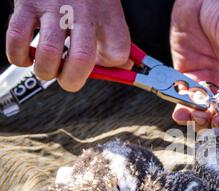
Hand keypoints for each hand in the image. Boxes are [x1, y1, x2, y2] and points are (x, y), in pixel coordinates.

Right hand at [6, 0, 130, 91]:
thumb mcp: (109, 14)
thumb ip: (115, 42)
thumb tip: (125, 67)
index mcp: (108, 15)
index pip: (118, 52)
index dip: (111, 70)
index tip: (100, 70)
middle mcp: (83, 11)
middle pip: (82, 58)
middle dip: (72, 80)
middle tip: (67, 79)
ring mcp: (54, 8)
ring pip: (49, 52)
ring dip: (45, 71)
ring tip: (47, 67)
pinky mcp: (27, 4)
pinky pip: (18, 39)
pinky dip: (19, 56)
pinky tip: (27, 55)